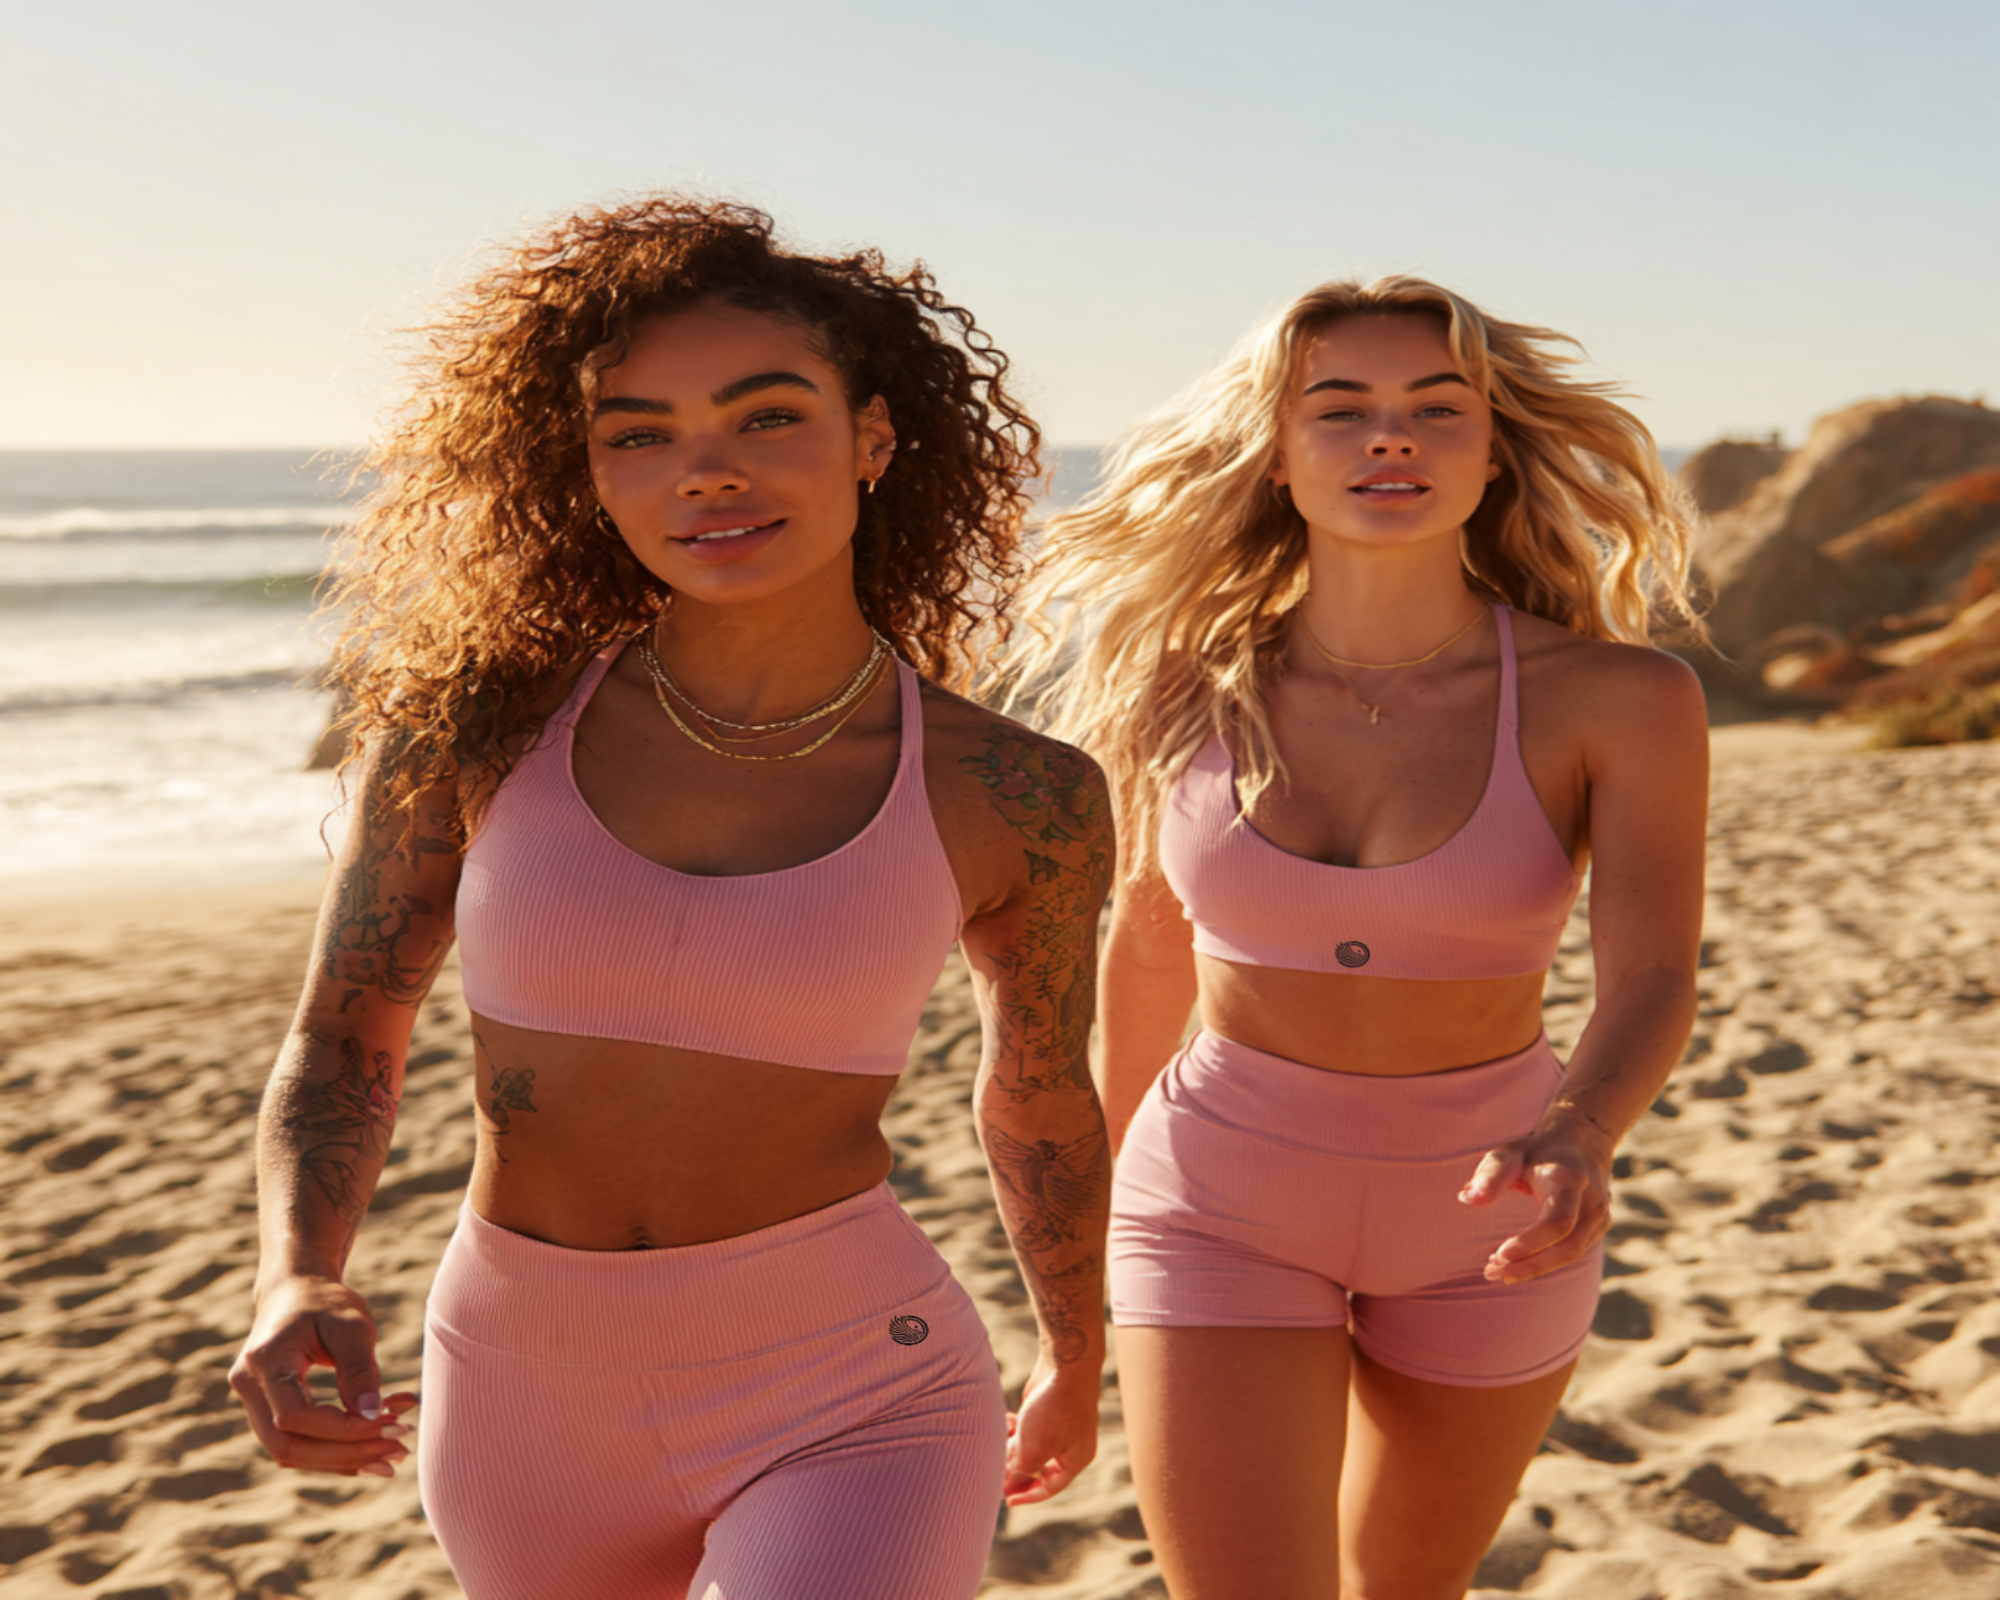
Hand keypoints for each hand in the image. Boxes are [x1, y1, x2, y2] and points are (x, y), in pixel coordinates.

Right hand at [230, 1275, 418, 1476]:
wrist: (295, 1289)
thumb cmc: (326, 1302)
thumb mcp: (352, 1324)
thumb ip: (359, 1369)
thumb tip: (372, 1415)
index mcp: (265, 1360)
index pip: (295, 1416)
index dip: (343, 1430)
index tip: (392, 1424)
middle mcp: (249, 1386)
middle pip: (288, 1445)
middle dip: (347, 1454)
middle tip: (400, 1449)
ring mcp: (252, 1402)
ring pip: (291, 1452)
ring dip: (344, 1460)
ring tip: (395, 1455)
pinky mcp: (266, 1411)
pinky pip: (297, 1444)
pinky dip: (335, 1452)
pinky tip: (374, 1452)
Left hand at [1003, 1354, 1099, 1505]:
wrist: (1065, 1366)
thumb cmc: (1055, 1410)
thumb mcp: (1035, 1450)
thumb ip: (1021, 1472)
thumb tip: (1007, 1486)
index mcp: (1075, 1460)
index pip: (1050, 1487)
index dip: (1027, 1495)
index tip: (1006, 1500)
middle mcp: (1069, 1445)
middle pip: (1037, 1467)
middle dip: (1015, 1467)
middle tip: (995, 1469)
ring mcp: (1058, 1426)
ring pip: (1029, 1446)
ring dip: (1012, 1446)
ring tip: (1000, 1439)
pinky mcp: (1046, 1410)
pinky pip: (1027, 1428)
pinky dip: (1015, 1428)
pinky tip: (1007, 1420)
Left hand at [1457, 1129, 1610, 1285]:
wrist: (1580, 1142)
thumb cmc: (1535, 1152)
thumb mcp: (1509, 1154)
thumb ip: (1490, 1175)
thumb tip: (1467, 1199)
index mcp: (1569, 1180)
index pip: (1558, 1222)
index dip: (1530, 1243)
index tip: (1498, 1255)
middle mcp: (1592, 1200)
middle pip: (1568, 1247)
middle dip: (1530, 1265)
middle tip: (1491, 1272)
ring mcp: (1600, 1216)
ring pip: (1573, 1255)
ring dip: (1536, 1269)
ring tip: (1499, 1273)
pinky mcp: (1599, 1228)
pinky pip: (1574, 1252)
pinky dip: (1546, 1263)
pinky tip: (1518, 1267)